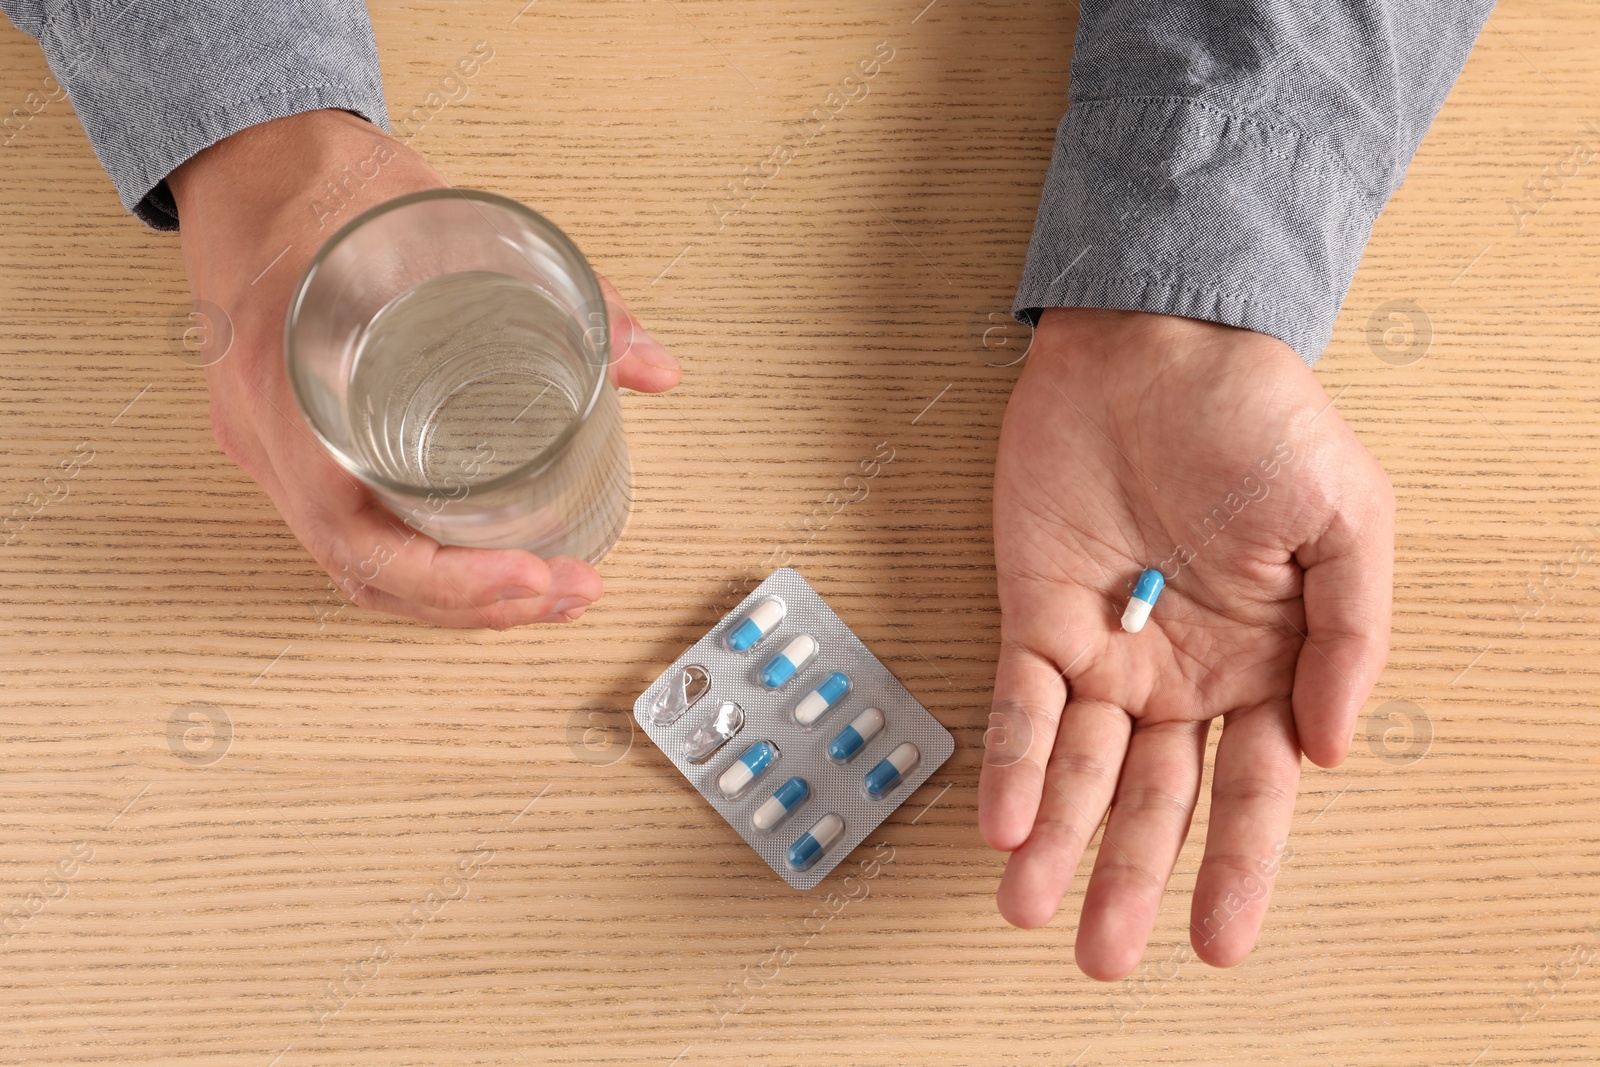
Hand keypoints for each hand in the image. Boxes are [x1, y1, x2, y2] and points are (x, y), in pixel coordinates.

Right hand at [168, 110, 680, 627]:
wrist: (249, 159)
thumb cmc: (326, 187)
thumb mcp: (451, 226)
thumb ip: (561, 295)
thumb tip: (652, 364)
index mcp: (291, 390)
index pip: (354, 536)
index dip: (447, 581)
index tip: (528, 579)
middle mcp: (273, 437)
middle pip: (364, 571)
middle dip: (471, 604)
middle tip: (563, 595)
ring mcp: (277, 446)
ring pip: (356, 562)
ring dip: (450, 595)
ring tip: (540, 593)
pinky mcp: (294, 442)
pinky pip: (350, 525)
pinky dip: (418, 560)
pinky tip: (479, 560)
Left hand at [978, 309, 1393, 978]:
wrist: (1159, 343)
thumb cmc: (1262, 420)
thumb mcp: (1347, 521)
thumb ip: (1348, 637)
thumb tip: (1329, 749)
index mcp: (1265, 665)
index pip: (1252, 792)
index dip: (1239, 870)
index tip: (1219, 944)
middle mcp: (1181, 674)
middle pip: (1154, 799)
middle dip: (1129, 878)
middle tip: (1103, 957)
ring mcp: (1104, 650)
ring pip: (1079, 769)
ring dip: (1056, 840)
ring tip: (1028, 909)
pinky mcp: (1035, 615)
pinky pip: (1021, 704)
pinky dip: (1014, 763)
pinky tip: (1006, 821)